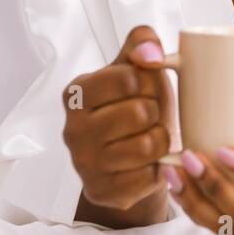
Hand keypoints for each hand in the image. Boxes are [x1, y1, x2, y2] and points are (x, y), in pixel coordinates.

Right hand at [62, 25, 177, 213]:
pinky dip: (159, 168)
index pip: (129, 77)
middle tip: (150, 117)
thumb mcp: (138, 68)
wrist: (134, 157)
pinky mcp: (101, 191)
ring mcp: (83, 164)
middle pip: (139, 113)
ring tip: (153, 137)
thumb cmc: (137, 104)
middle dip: (156, 113)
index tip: (145, 88)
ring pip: (146, 146)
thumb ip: (142, 43)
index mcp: (76, 92)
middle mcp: (72, 129)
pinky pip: (147, 177)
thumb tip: (150, 54)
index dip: (150, 82)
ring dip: (161, 140)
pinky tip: (149, 162)